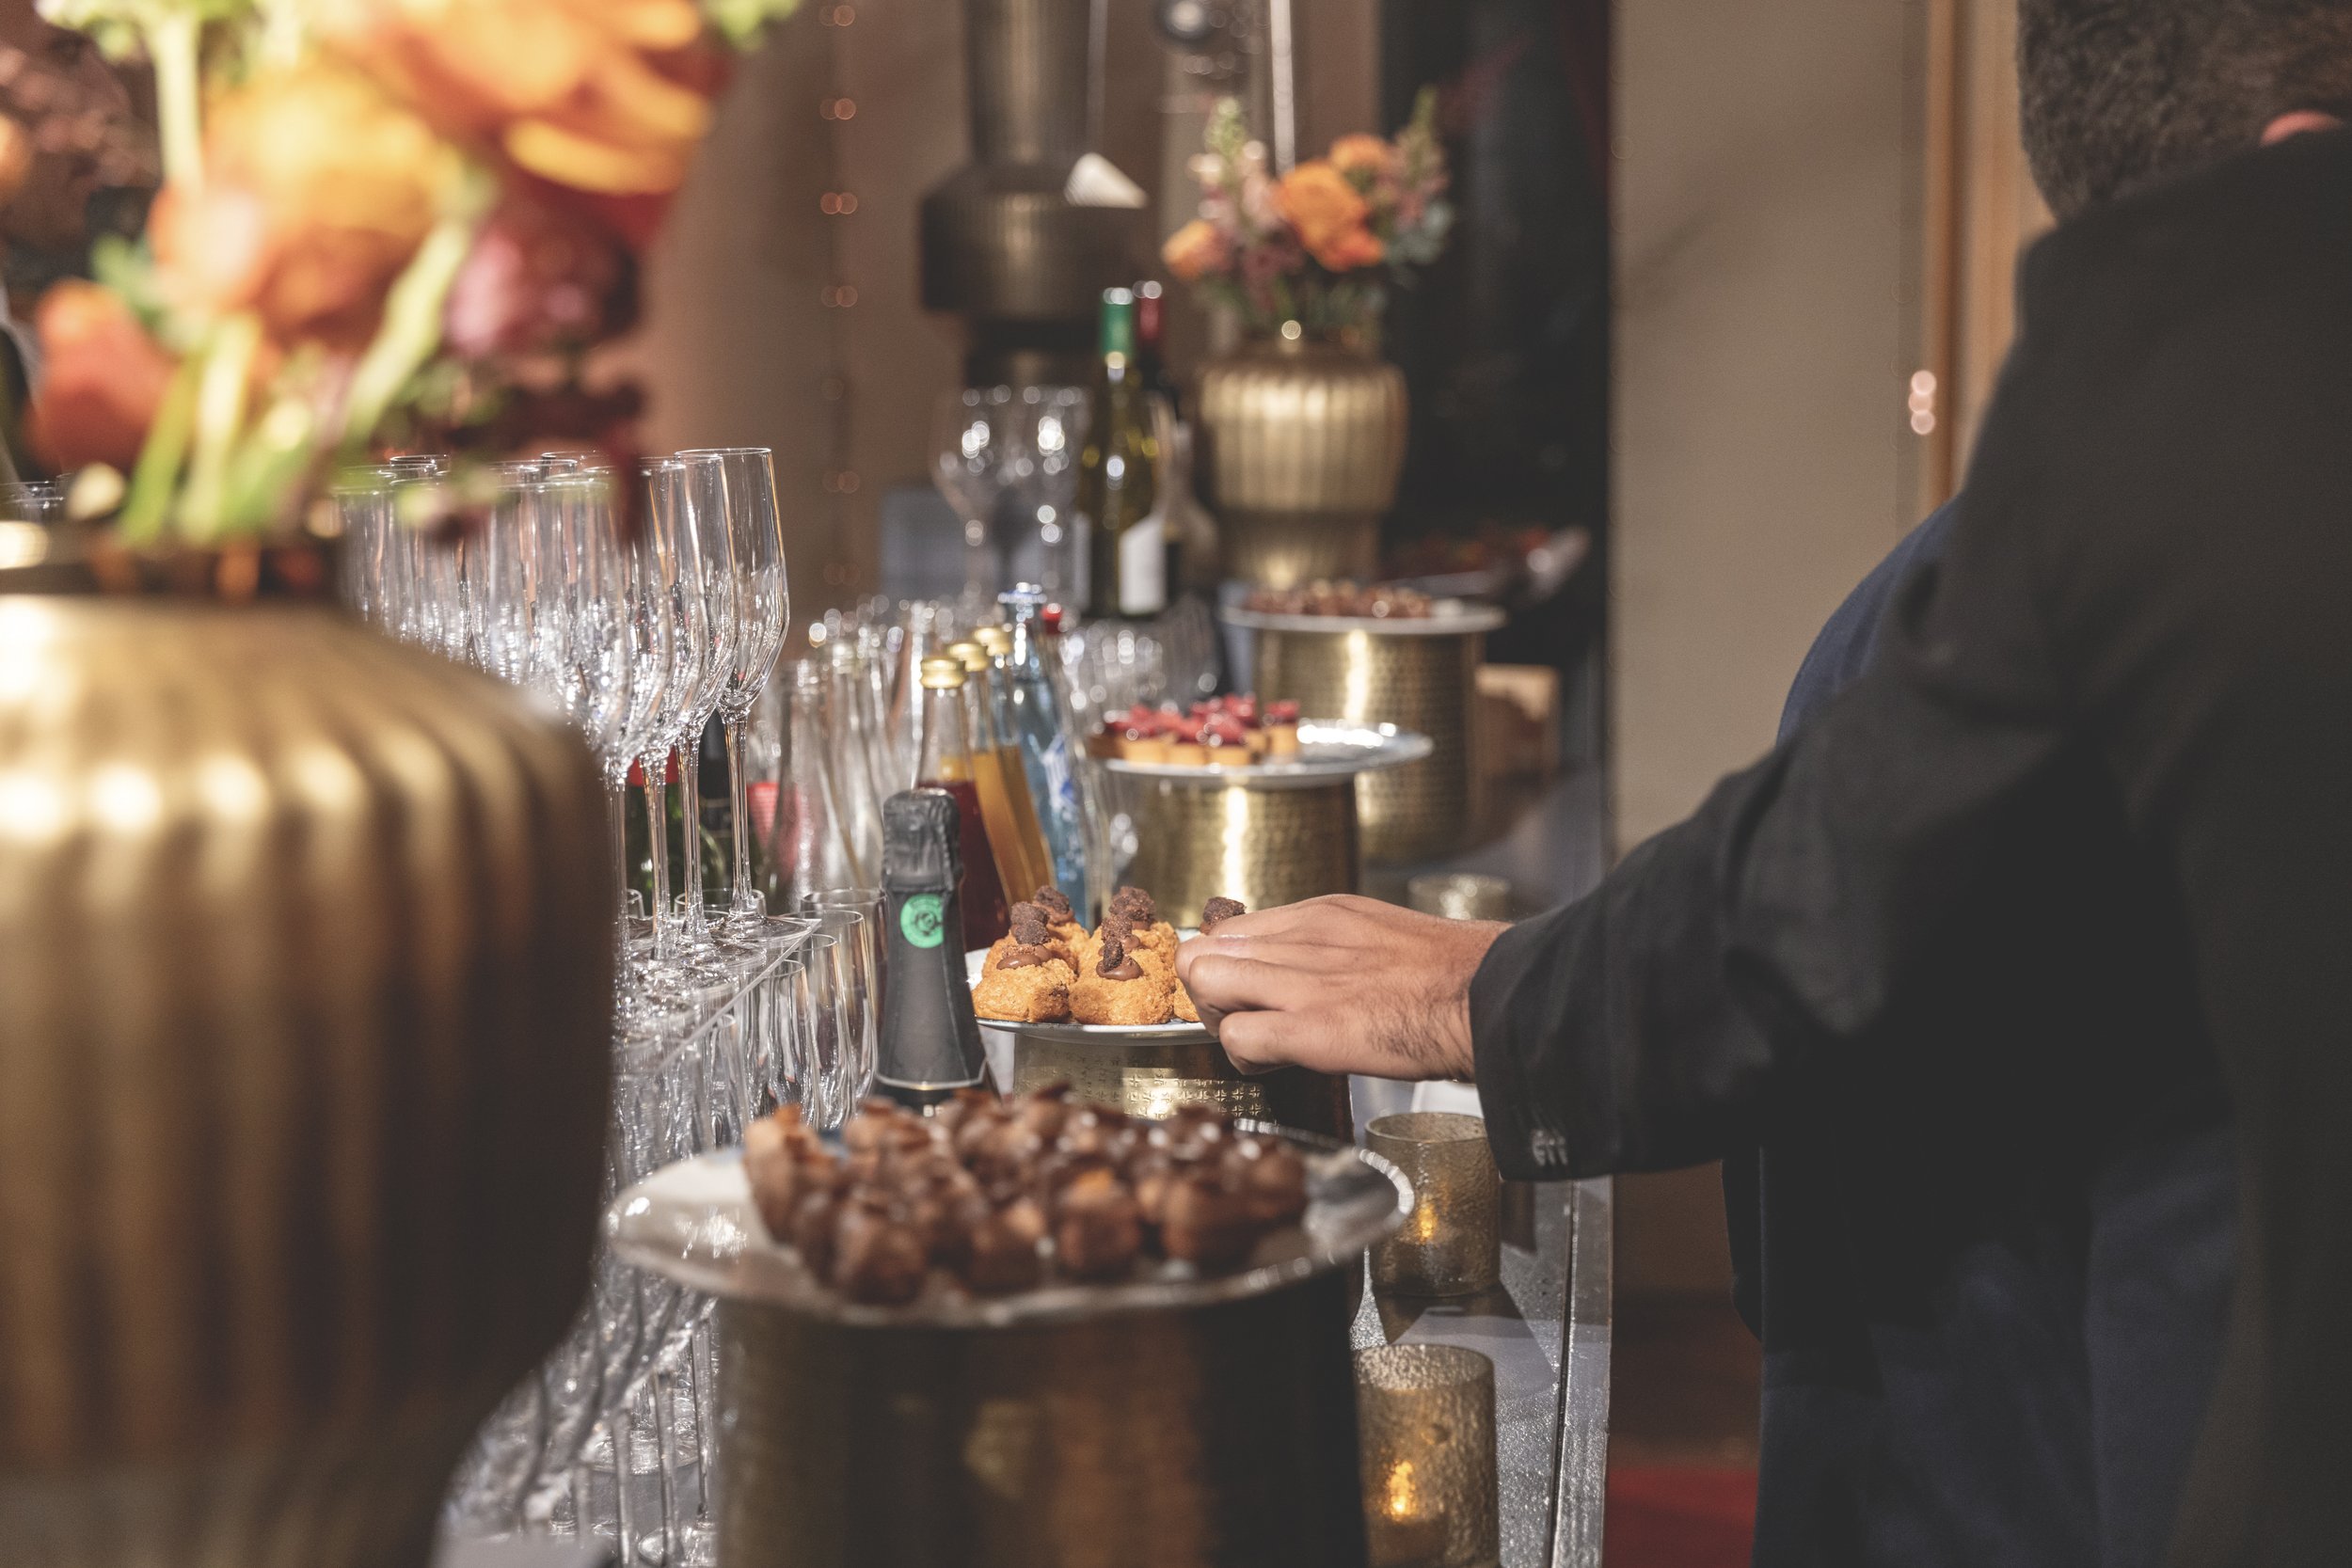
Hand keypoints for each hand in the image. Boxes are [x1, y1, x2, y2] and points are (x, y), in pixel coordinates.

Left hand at [1175, 895, 1505, 1080]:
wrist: (1487, 996)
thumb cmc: (1451, 975)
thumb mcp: (1379, 931)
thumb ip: (1332, 945)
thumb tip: (1303, 967)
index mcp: (1319, 914)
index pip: (1227, 930)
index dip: (1227, 967)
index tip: (1246, 992)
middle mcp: (1301, 938)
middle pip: (1202, 953)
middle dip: (1211, 994)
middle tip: (1244, 1018)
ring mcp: (1302, 982)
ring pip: (1207, 987)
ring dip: (1222, 1022)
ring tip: (1262, 1041)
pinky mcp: (1310, 1027)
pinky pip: (1236, 1037)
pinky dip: (1244, 1056)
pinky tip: (1277, 1061)